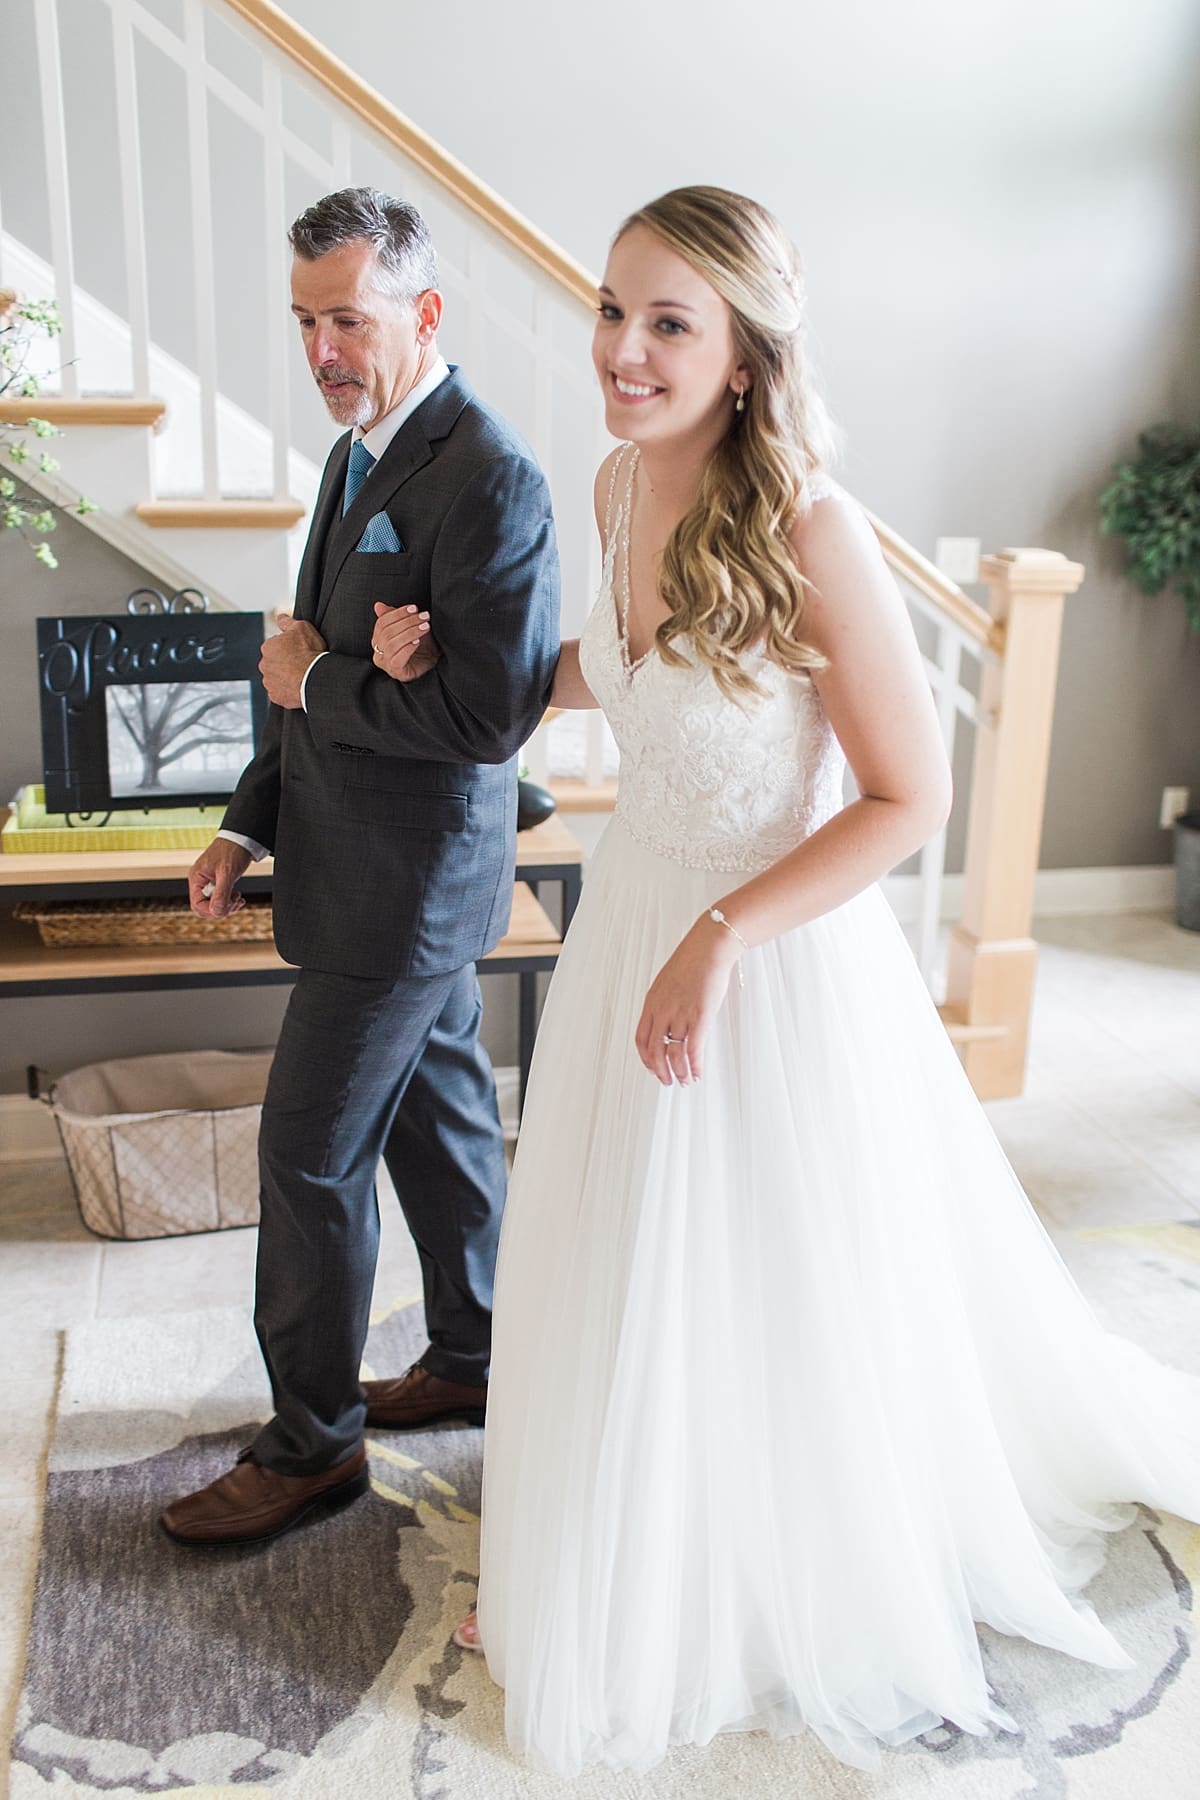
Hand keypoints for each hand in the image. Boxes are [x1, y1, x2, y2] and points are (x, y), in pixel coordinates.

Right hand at [188, 837, 250, 918]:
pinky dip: (230, 901)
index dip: (212, 910)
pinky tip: (238, 897)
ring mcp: (208, 883)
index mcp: (196, 879)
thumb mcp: (227, 873)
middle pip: (204, 907)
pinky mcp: (217, 883)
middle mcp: (200, 882)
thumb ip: (221, 893)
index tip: (227, 908)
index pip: (197, 905)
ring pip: (213, 904)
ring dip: (227, 906)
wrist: (241, 839)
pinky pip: (220, 899)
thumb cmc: (232, 850)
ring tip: (238, 898)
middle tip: (234, 903)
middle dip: (220, 909)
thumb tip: (216, 912)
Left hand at [259, 613, 326, 707]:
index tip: (300, 650)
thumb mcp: (302, 627)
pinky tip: (299, 687)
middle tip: (301, 664)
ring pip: (276, 678)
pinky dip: (288, 691)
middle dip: (285, 663)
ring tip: (302, 676)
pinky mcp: (276, 697)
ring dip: (286, 677)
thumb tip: (280, 617)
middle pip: (274, 662)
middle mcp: (264, 665)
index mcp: (267, 647)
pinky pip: (281, 693)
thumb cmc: (309, 652)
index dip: (289, 647)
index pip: (276, 645)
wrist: (315, 678)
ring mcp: (269, 682)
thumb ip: (288, 622)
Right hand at [372, 602, 438, 682]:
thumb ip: (394, 617)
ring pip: (392, 644)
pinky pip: (397, 659)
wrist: (433, 662)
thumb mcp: (409, 627)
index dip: (397, 614)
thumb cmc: (421, 646)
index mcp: (378, 640)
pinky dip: (408, 648)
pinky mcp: (396, 672)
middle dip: (407, 622)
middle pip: (387, 633)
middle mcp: (378, 652)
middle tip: (424, 617)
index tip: (414, 608)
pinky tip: (418, 642)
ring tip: (425, 627)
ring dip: (410, 633)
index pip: (382, 623)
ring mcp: (386, 664)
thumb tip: (378, 605)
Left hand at [634, 915, 742, 1085]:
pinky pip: (694, 1050)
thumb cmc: (692, 961)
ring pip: (674, 1054)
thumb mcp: (668, 982)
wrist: (709, 948)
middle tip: (667, 1081)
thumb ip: (665, 1002)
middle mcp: (663, 1011)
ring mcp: (680, 1015)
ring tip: (685, 1080)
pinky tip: (697, 1073)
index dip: (645, 1058)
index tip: (652, 1067)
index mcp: (652, 1002)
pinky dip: (694, 1066)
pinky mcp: (700, 1017)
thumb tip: (670, 1019)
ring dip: (679, 1072)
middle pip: (654, 1051)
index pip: (641, 1038)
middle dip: (660, 1071)